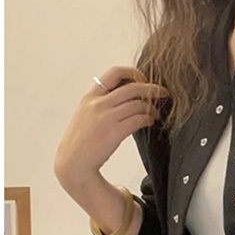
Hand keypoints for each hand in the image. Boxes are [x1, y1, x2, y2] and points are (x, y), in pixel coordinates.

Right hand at [54, 65, 168, 191]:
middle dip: (152, 88)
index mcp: (90, 97)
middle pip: (132, 87)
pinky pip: (138, 120)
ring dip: (152, 107)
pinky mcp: (114, 132)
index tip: (143, 79)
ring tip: (156, 113)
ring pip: (138, 103)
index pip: (114, 73)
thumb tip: (122, 100)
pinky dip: (149, 119)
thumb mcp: (85, 115)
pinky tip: (150, 122)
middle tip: (162, 93)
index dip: (134, 73)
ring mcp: (106, 117)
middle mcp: (98, 103)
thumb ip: (100, 105)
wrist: (72, 162)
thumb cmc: (80, 143)